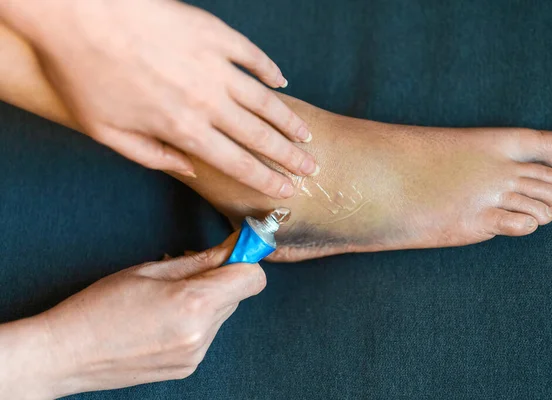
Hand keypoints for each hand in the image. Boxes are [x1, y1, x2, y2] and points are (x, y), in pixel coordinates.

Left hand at [1, 0, 317, 197]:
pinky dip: (270, 71)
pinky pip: (253, 56)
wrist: (79, 12)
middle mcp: (208, 101)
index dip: (266, 180)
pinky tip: (282, 82)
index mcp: (183, 129)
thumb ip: (152, 156)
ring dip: (289, 120)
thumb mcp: (108, 131)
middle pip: (260, 136)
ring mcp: (215, 65)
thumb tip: (188, 170)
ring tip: (306, 135)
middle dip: (289, 156)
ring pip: (265, 100)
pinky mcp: (214, 34)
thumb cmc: (84, 73)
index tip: (286, 190)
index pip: (237, 163)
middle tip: (311, 167)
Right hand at [9, 235, 264, 397]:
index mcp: (194, 304)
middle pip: (238, 294)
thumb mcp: (150, 270)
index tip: (234, 250)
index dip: (245, 260)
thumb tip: (232, 248)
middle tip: (188, 269)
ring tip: (168, 297)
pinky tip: (164, 317)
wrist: (67, 354)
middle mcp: (202, 334)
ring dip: (207, 300)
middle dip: (221, 278)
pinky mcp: (187, 367)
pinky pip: (207, 333)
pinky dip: (195, 320)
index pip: (252, 279)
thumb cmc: (100, 306)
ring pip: (223, 313)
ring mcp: (195, 355)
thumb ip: (200, 260)